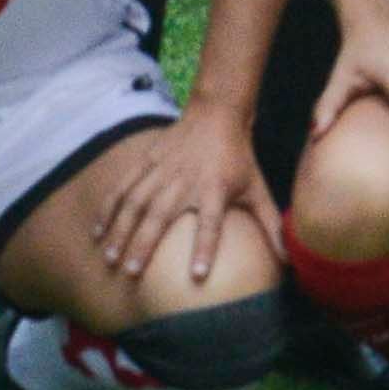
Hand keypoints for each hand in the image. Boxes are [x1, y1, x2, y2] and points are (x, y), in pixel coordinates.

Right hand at [86, 107, 277, 293]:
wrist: (217, 113)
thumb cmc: (239, 158)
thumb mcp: (258, 189)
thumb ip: (270, 225)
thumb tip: (291, 261)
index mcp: (215, 189)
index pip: (211, 223)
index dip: (204, 248)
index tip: (197, 276)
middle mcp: (185, 181)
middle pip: (161, 216)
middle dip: (143, 245)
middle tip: (130, 273)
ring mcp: (162, 170)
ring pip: (136, 203)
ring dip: (120, 231)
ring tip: (109, 258)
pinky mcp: (147, 160)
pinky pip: (123, 187)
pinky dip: (109, 208)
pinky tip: (98, 230)